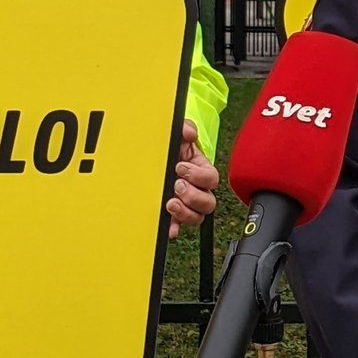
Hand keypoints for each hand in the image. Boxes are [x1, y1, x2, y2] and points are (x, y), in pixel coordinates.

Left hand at [167, 119, 218, 237]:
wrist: (146, 159)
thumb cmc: (168, 150)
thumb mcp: (176, 136)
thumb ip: (184, 128)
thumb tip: (189, 133)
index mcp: (200, 172)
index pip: (211, 178)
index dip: (198, 175)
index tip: (180, 167)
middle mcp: (196, 191)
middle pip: (208, 203)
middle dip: (193, 195)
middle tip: (176, 186)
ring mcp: (185, 205)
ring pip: (197, 217)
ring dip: (185, 212)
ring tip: (170, 203)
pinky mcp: (172, 217)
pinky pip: (177, 227)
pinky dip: (173, 229)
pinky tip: (168, 227)